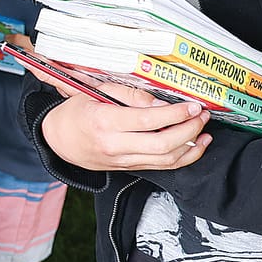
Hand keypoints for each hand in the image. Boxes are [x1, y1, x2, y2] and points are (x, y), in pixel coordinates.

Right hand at [41, 84, 211, 171]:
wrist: (58, 140)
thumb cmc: (76, 112)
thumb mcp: (97, 93)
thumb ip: (130, 96)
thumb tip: (162, 104)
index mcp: (104, 121)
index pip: (148, 120)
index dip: (175, 113)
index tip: (192, 106)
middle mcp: (114, 145)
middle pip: (162, 144)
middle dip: (189, 130)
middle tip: (201, 116)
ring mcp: (122, 160)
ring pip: (166, 160)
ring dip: (191, 146)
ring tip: (203, 130)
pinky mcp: (128, 168)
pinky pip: (161, 166)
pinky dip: (183, 157)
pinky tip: (195, 146)